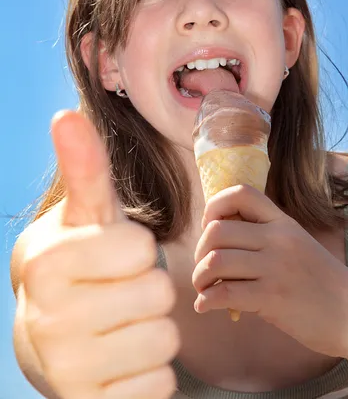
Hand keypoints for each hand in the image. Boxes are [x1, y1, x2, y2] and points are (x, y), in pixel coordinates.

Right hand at [22, 111, 179, 398]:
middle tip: (120, 294)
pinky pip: (158, 386)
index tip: (115, 257)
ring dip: (154, 330)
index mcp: (44, 261)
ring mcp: (64, 371)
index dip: (138, 250)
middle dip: (149, 290)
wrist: (49, 341)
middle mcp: (45, 319)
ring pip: (163, 340)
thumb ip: (84, 169)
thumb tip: (67, 115)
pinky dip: (151, 372)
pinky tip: (121, 362)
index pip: (142, 248)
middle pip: (158, 294)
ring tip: (122, 326)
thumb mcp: (86, 217)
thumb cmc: (82, 267)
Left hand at [192, 184, 347, 359]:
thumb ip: (265, 236)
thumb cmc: (320, 281)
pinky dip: (206, 301)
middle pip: (217, 230)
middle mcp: (277, 238)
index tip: (211, 227)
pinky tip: (205, 307)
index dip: (215, 206)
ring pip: (215, 260)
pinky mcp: (272, 298)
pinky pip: (224, 293)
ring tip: (204, 288)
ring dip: (200, 277)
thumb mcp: (297, 244)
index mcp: (283, 222)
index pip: (241, 192)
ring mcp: (275, 267)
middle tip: (204, 268)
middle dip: (200, 251)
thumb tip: (218, 240)